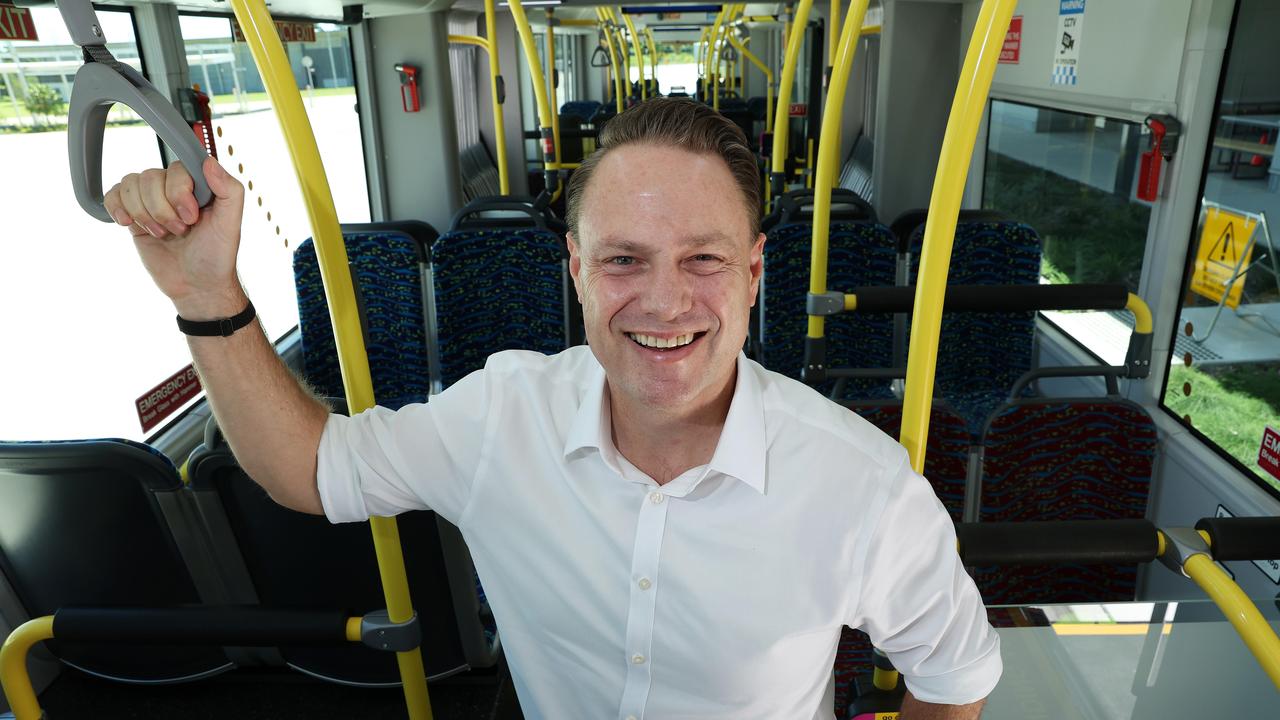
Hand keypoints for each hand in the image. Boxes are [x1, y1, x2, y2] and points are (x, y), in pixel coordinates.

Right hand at [104, 157, 246, 317]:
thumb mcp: (231, 224)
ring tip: (162, 234)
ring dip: (144, 214)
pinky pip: (113, 195)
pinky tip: (128, 224)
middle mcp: (174, 188)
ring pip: (130, 184)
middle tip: (180, 231)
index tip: (191, 218)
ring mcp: (152, 201)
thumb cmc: (217, 255)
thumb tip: (209, 161)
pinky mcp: (134, 216)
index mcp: (198, 184)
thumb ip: (229, 190)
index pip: (176, 168)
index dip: (178, 192)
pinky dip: (116, 207)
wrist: (197, 286)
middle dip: (162, 210)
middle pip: (149, 177)